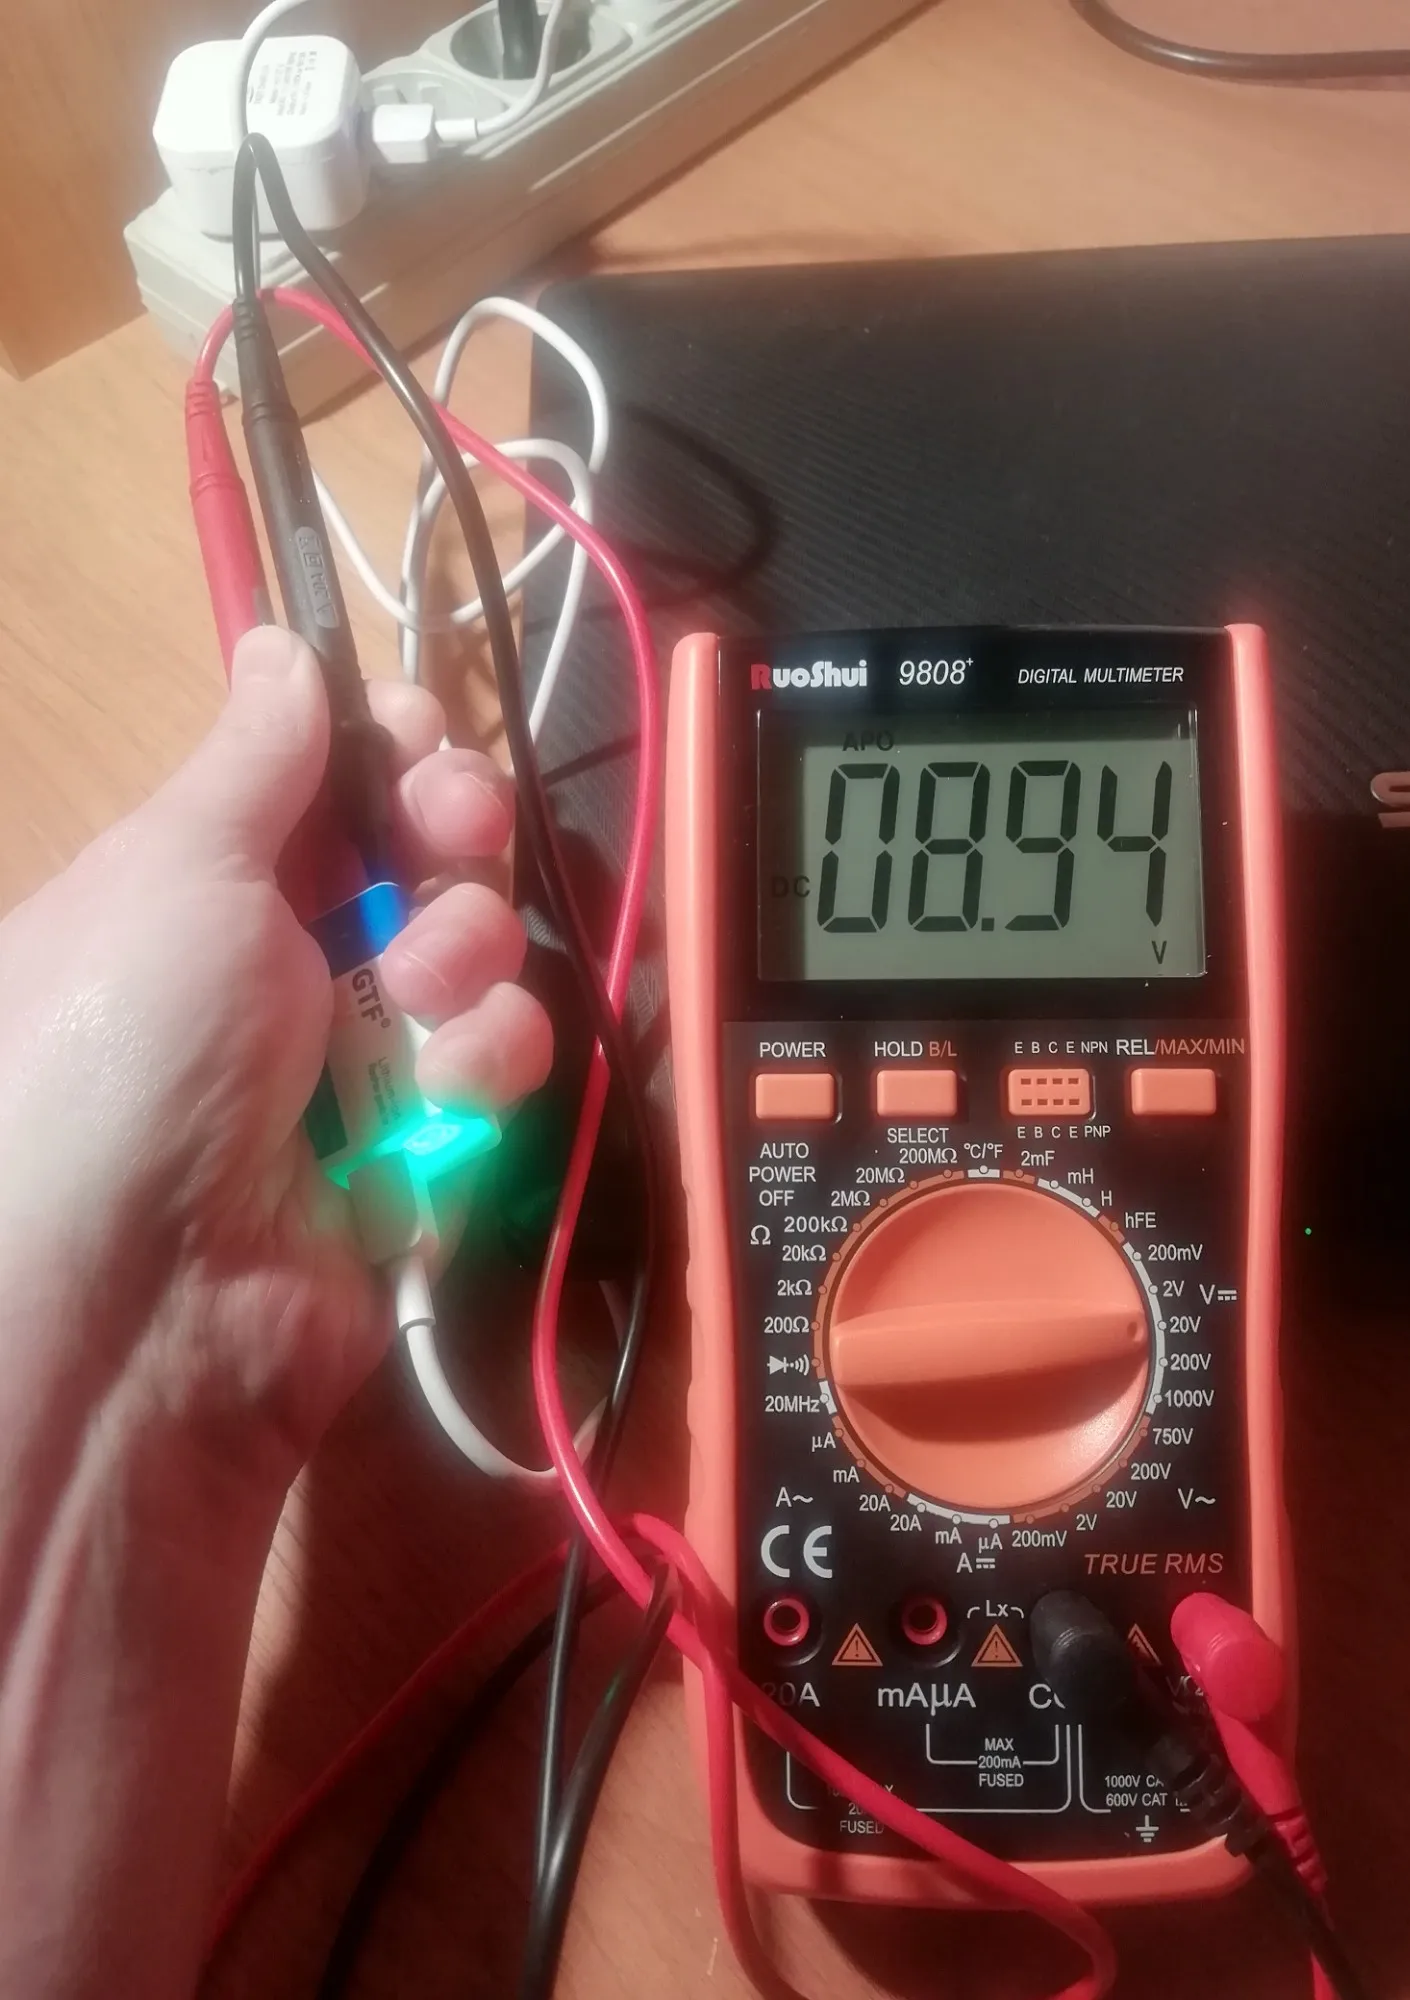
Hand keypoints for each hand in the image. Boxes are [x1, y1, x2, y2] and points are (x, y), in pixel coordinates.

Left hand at [0, 625, 551, 1516]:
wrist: (138, 1294)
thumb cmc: (129, 1038)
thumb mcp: (175, 867)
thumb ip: (257, 754)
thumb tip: (280, 644)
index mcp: (207, 878)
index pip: (330, 779)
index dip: (388, 745)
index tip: (415, 735)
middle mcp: (284, 957)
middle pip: (423, 849)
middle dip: (451, 828)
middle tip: (447, 832)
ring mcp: (359, 1053)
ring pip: (478, 947)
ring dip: (467, 948)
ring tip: (419, 989)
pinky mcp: (426, 1143)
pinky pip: (498, 1061)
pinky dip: (488, 1059)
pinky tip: (452, 1080)